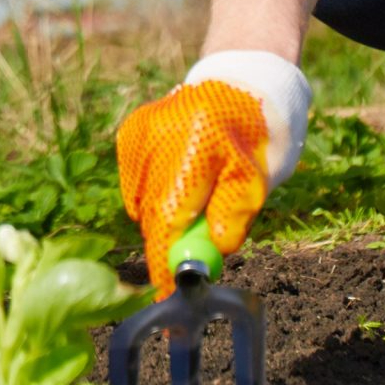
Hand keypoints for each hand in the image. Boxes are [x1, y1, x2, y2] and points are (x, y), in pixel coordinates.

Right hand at [115, 50, 310, 292]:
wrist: (238, 86)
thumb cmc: (253, 139)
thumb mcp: (255, 181)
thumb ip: (233, 216)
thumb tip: (215, 251)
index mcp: (195, 144)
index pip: (169, 218)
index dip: (166, 263)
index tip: (167, 298)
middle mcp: (157, 134)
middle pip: (150, 215)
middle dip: (166, 247)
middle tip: (186, 264)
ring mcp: (138, 132)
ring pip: (140, 205)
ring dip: (162, 221)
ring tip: (194, 206)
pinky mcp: (130, 133)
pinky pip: (134, 186)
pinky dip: (152, 197)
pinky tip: (178, 183)